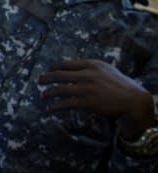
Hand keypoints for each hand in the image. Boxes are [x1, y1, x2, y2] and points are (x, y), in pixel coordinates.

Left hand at [38, 59, 153, 136]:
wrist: (133, 100)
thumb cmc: (119, 85)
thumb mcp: (105, 70)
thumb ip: (89, 68)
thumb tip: (71, 69)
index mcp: (91, 64)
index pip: (65, 64)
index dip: (53, 68)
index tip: (47, 71)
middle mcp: (88, 74)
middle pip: (59, 75)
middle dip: (45, 78)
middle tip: (38, 81)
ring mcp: (87, 88)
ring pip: (60, 89)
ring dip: (48, 93)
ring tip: (42, 96)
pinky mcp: (88, 102)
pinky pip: (66, 104)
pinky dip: (55, 106)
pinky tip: (50, 109)